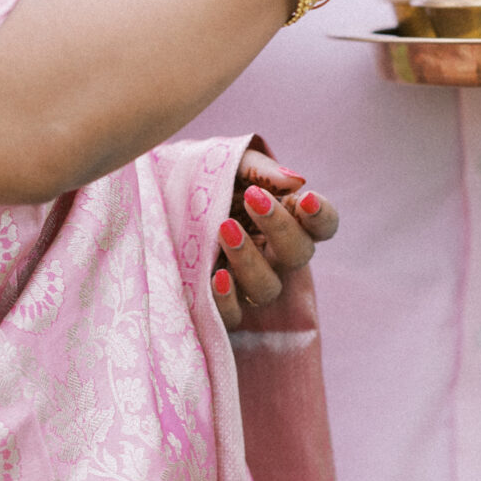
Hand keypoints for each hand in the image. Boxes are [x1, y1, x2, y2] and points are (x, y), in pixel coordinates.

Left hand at [210, 144, 338, 329]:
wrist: (157, 196)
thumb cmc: (204, 177)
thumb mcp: (229, 163)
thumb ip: (261, 170)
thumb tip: (295, 181)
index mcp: (287, 218)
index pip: (323, 224)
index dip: (322, 215)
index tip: (305, 197)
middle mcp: (274, 254)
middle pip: (299, 255)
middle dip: (281, 228)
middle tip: (253, 198)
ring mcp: (248, 280)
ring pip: (268, 289)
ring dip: (251, 261)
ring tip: (225, 228)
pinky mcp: (219, 303)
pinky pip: (233, 316)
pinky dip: (228, 301)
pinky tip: (217, 277)